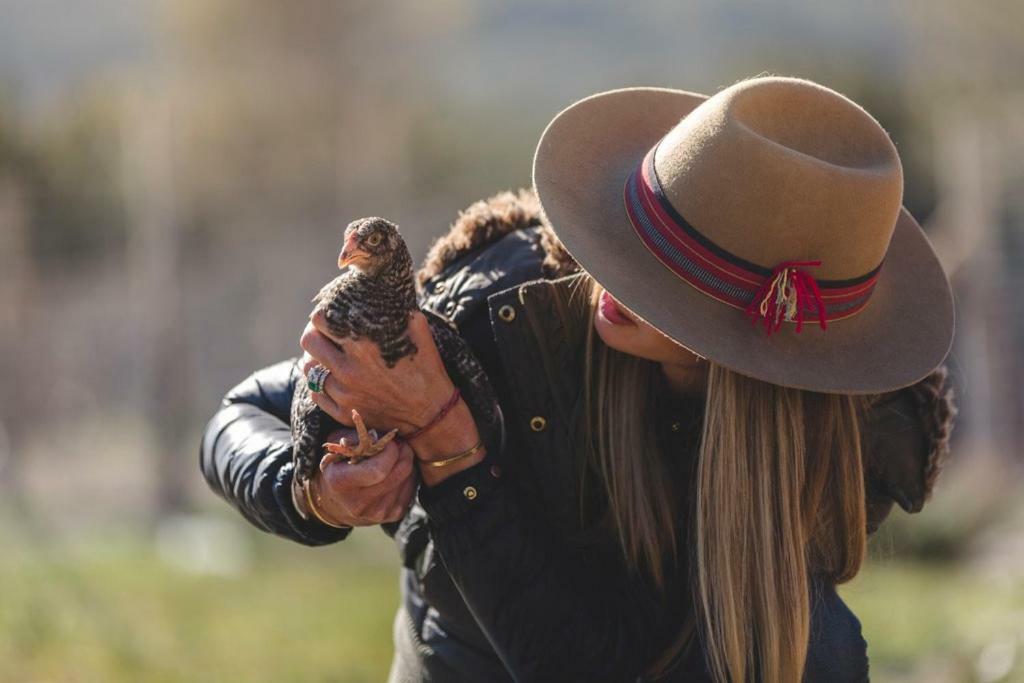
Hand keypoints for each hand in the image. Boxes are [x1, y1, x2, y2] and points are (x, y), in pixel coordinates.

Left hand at [299, 311, 454, 433]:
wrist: (432, 414)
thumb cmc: (427, 370)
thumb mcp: (420, 331)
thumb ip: (400, 311)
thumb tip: (387, 292)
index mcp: (364, 347)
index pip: (321, 321)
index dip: (322, 314)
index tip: (328, 314)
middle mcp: (349, 370)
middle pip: (308, 342)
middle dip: (314, 333)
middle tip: (323, 333)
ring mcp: (344, 394)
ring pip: (309, 369)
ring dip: (315, 359)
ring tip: (327, 355)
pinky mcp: (343, 413)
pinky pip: (316, 394)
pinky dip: (321, 384)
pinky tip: (333, 378)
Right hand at [308, 428, 416, 525]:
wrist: (335, 504)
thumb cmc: (337, 468)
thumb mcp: (336, 449)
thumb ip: (354, 438)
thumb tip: (377, 437)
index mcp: (341, 483)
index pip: (379, 469)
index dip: (390, 451)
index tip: (389, 442)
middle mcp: (360, 504)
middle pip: (399, 473)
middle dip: (404, 453)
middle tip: (400, 444)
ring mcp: (378, 513)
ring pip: (408, 480)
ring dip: (406, 463)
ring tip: (396, 457)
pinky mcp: (393, 516)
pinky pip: (411, 489)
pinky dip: (408, 477)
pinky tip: (396, 471)